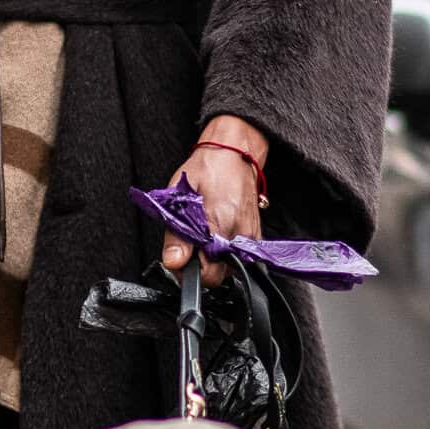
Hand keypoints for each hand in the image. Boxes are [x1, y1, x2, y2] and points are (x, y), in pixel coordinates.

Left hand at [162, 113, 267, 288]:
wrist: (234, 152)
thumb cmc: (207, 168)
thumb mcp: (179, 198)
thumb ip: (177, 235)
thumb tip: (174, 262)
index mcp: (221, 226)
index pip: (207, 273)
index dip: (188, 269)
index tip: (180, 257)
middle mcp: (240, 235)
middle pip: (218, 275)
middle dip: (200, 265)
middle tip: (188, 245)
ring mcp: (250, 237)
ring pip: (227, 268)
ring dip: (212, 259)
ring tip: (203, 236)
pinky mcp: (255, 236)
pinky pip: (237, 257)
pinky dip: (223, 251)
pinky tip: (215, 235)